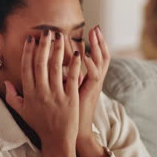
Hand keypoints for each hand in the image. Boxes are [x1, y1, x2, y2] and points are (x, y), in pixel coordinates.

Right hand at [4, 29, 81, 156]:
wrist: (57, 140)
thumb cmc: (40, 124)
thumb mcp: (22, 111)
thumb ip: (12, 96)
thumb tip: (5, 81)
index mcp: (30, 93)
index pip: (27, 67)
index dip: (28, 51)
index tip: (31, 38)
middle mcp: (41, 92)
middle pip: (40, 63)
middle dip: (43, 45)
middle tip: (47, 31)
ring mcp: (56, 95)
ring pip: (56, 67)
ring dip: (58, 49)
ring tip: (60, 36)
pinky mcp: (71, 98)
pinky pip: (72, 78)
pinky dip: (74, 64)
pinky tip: (76, 52)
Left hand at [76, 25, 110, 156]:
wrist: (75, 129)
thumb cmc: (68, 110)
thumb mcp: (66, 89)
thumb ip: (64, 75)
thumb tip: (54, 61)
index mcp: (89, 77)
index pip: (93, 55)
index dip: (93, 42)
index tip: (90, 29)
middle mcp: (94, 79)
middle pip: (101, 55)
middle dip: (99, 40)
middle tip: (95, 27)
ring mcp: (95, 85)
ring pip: (101, 61)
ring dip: (97, 46)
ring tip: (93, 33)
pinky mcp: (92, 91)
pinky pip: (94, 75)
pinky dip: (90, 64)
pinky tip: (83, 55)